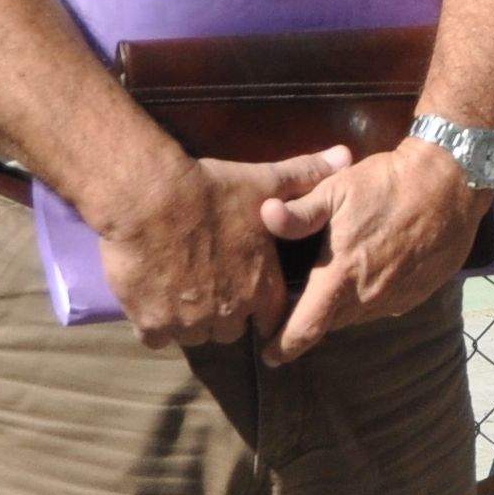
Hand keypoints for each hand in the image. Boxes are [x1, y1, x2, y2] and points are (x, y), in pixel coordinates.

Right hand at [91, 147, 349, 349]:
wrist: (148, 196)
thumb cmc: (210, 189)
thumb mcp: (264, 181)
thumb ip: (305, 176)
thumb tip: (345, 156)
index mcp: (260, 287)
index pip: (270, 318)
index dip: (259, 308)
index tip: (245, 294)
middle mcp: (228, 312)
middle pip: (229, 330)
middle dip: (222, 315)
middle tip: (208, 286)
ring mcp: (189, 321)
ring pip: (193, 336)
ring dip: (188, 322)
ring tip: (178, 291)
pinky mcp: (151, 322)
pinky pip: (156, 338)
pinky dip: (153, 324)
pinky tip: (150, 301)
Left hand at [261, 139, 483, 360]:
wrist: (450, 184)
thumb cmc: (387, 184)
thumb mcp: (337, 189)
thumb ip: (300, 213)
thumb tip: (265, 215)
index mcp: (341, 274)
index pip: (306, 328)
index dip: (284, 347)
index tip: (269, 357)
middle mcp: (368, 296)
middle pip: (330, 324)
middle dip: (312, 320)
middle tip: (298, 306)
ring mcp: (395, 298)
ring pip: (357, 316)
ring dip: (342, 308)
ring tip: (335, 286)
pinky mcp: (417, 294)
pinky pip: (383, 306)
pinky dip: (370, 297)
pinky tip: (371, 273)